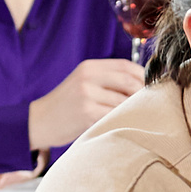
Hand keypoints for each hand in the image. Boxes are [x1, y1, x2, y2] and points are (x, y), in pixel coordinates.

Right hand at [28, 57, 145, 148]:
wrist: (37, 122)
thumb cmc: (65, 106)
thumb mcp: (82, 84)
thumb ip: (106, 81)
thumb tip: (141, 87)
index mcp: (89, 67)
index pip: (126, 66)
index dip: (143, 76)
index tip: (152, 88)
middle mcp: (88, 77)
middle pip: (128, 81)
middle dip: (143, 94)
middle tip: (151, 105)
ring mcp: (87, 94)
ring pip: (124, 101)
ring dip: (135, 110)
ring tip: (139, 117)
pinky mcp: (86, 113)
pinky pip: (114, 115)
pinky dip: (123, 120)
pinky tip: (124, 125)